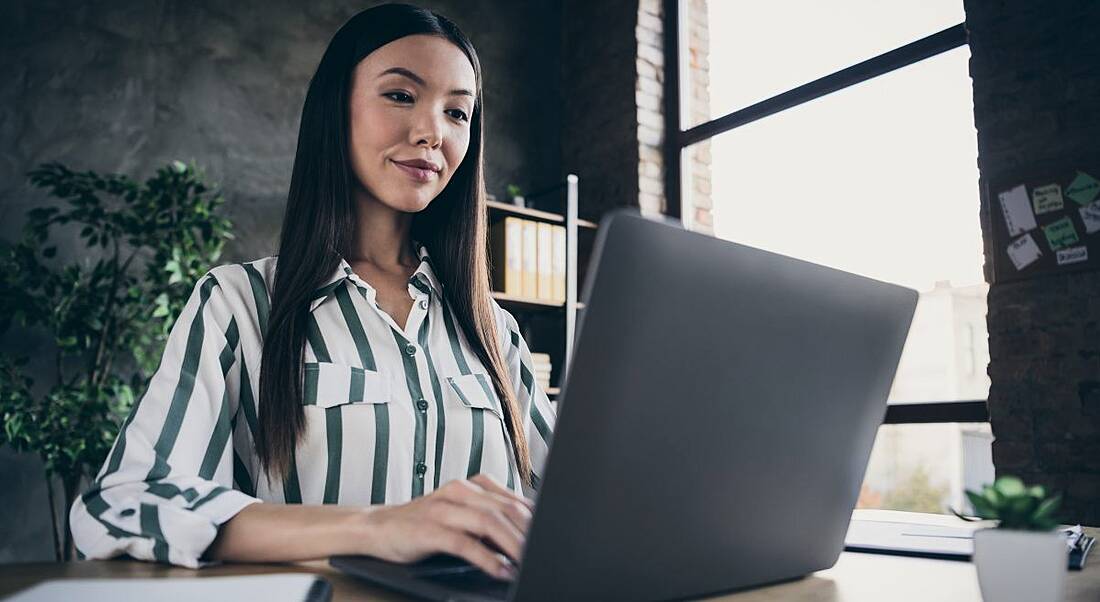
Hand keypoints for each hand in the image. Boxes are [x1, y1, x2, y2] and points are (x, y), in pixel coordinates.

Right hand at [357, 473, 534, 579]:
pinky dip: (486, 558)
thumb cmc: (423, 523)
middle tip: (544, 550)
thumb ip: (488, 517)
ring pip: (488, 521)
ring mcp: (443, 509)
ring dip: (512, 544)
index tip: (550, 535)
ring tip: (527, 561)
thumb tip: (525, 533)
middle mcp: (459, 492)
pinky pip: (464, 543)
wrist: (377, 526)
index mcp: (471, 486)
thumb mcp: (460, 514)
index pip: (512, 499)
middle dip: (528, 532)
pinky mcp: (429, 529)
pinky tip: (499, 569)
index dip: (534, 518)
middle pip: (504, 508)